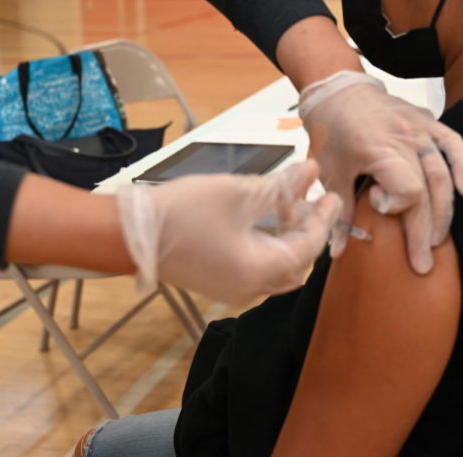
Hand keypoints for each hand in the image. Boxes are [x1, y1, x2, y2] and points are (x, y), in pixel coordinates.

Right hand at [116, 160, 340, 305]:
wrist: (131, 234)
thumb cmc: (184, 212)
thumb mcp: (239, 193)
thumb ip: (281, 186)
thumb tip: (311, 171)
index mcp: (260, 271)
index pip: (308, 248)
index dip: (323, 219)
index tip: (331, 195)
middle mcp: (251, 289)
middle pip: (298, 264)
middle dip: (309, 231)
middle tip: (312, 199)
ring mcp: (234, 290)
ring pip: (279, 267)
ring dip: (288, 237)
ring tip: (287, 202)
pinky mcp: (220, 284)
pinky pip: (258, 269)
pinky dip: (269, 245)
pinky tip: (265, 217)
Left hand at [298, 72, 462, 273]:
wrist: (338, 90)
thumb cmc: (331, 132)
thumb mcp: (329, 172)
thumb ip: (338, 213)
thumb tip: (339, 253)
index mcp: (378, 148)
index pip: (408, 189)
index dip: (396, 207)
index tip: (376, 205)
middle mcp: (405, 138)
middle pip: (428, 190)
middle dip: (426, 231)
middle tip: (422, 263)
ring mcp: (420, 129)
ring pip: (444, 174)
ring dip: (444, 211)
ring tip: (438, 240)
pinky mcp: (429, 122)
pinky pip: (454, 145)